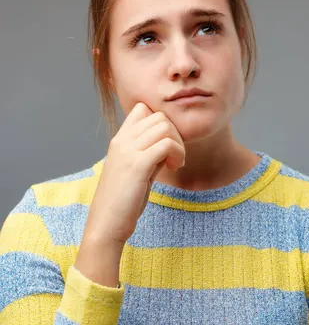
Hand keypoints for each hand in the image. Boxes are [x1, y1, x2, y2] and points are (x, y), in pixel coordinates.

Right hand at [83, 102, 185, 246]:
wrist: (105, 225)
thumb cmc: (123, 201)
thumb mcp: (135, 169)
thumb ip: (149, 152)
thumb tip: (169, 142)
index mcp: (119, 139)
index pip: (142, 109)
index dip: (160, 122)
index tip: (165, 144)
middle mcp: (122, 140)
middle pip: (159, 116)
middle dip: (174, 133)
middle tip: (174, 156)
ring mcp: (128, 151)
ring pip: (164, 126)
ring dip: (178, 144)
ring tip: (175, 163)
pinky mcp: (137, 165)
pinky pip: (167, 144)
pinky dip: (177, 154)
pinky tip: (174, 168)